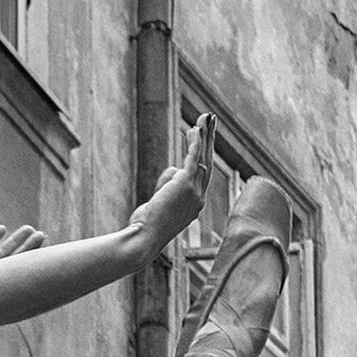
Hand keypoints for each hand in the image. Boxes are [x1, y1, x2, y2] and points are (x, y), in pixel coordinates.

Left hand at [137, 111, 217, 256]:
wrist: (144, 239)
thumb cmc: (145, 228)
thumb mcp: (158, 204)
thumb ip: (166, 187)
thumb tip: (172, 169)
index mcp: (195, 205)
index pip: (202, 176)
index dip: (204, 156)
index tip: (205, 142)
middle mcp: (199, 198)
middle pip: (208, 163)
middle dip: (210, 140)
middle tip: (213, 122)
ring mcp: (195, 192)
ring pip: (202, 158)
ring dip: (204, 135)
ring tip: (205, 117)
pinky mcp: (185, 184)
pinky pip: (193, 158)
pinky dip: (195, 141)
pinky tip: (195, 127)